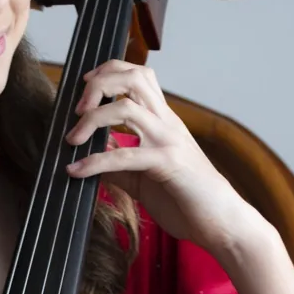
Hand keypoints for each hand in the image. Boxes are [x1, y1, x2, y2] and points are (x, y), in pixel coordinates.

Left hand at [65, 60, 247, 253]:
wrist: (220, 222)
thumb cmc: (187, 199)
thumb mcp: (144, 177)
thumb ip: (119, 164)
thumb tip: (89, 158)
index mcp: (164, 121)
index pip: (139, 76)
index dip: (110, 71)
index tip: (86, 86)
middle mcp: (167, 123)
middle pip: (133, 77)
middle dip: (100, 84)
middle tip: (78, 109)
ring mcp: (168, 140)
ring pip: (126, 108)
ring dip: (92, 119)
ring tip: (73, 139)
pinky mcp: (167, 164)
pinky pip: (124, 155)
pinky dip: (94, 162)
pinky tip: (77, 172)